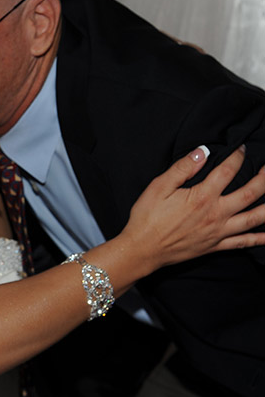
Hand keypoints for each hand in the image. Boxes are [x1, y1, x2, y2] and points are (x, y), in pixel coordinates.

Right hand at [123, 146, 264, 275]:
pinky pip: (243, 243)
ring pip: (253, 218)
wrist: (143, 249)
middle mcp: (216, 214)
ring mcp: (218, 232)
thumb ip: (182, 168)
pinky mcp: (215, 246)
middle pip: (249, 194)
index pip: (227, 171)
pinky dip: (259, 239)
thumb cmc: (147, 216)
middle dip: (264, 179)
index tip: (241, 148)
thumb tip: (202, 151)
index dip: (237, 157)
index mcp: (202, 197)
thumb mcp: (159, 186)